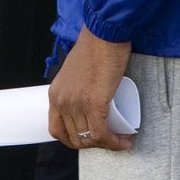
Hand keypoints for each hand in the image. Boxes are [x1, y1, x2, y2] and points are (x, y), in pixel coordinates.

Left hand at [48, 26, 133, 151]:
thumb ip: (76, 88)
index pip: (57, 130)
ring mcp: (76, 104)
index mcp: (55, 94)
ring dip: (107, 144)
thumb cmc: (95, 47)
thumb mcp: (75, 72)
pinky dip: (114, 142)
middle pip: (75, 137)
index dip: (74, 140)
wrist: (104, 34)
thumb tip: (88, 101)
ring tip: (121, 139)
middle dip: (93, 144)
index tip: (88, 139)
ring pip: (89, 139)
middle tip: (110, 138)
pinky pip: (102, 133)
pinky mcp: (94, 103)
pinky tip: (124, 141)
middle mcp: (62, 101)